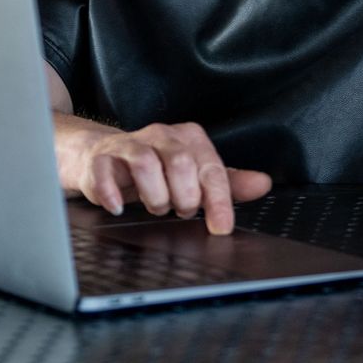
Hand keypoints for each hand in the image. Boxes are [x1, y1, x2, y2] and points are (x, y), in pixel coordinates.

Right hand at [63, 121, 271, 234]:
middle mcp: (161, 136)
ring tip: (155, 207)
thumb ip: (227, 182)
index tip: (221, 227)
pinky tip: (119, 207)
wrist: (102, 157)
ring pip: (145, 163)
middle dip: (184, 197)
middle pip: (181, 163)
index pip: (211, 168)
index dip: (218, 200)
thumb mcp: (193, 175)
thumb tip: (262, 184)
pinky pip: (104, 172)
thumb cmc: (155, 170)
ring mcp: (128, 144)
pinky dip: (112, 193)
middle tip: (179, 211)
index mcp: (189, 139)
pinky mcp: (100, 158)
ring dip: (154, 196)